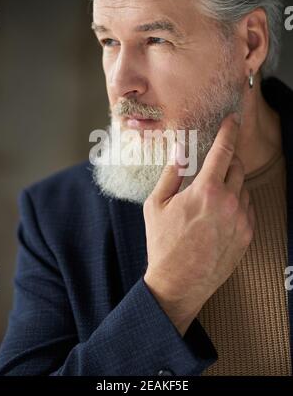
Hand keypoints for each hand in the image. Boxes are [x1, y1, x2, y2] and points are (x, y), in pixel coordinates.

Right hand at [143, 113, 254, 335]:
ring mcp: (241, 220)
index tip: (233, 120)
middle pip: (238, 166)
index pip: (224, 150)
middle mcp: (229, 201)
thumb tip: (180, 150)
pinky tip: (220, 214)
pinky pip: (248, 208)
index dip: (229, 131)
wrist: (179, 283)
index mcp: (206, 190)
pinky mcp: (247, 235)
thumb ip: (171, 173)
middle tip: (214, 166)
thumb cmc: (163, 243)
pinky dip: (237, 203)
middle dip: (228, 160)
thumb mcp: (156, 204)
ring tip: (211, 198)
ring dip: (232, 184)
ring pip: (244, 188)